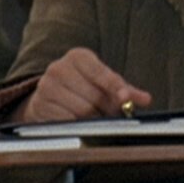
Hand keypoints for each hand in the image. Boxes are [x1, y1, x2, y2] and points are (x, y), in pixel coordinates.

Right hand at [13, 47, 152, 124]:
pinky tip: (79, 122)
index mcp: (78, 57)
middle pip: (93, 96)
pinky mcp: (39, 106)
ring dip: (94, 119)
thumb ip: (125, 90)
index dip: (115, 87)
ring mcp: (46, 87)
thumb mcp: (104, 83)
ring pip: (81, 110)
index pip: (101, 73)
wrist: (49, 97)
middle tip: (112, 114)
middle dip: (107, 108)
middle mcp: (59, 68)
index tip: (125, 98)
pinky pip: (66, 121)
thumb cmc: (83, 88)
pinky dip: (77, 125)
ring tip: (96, 117)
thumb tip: (145, 99)